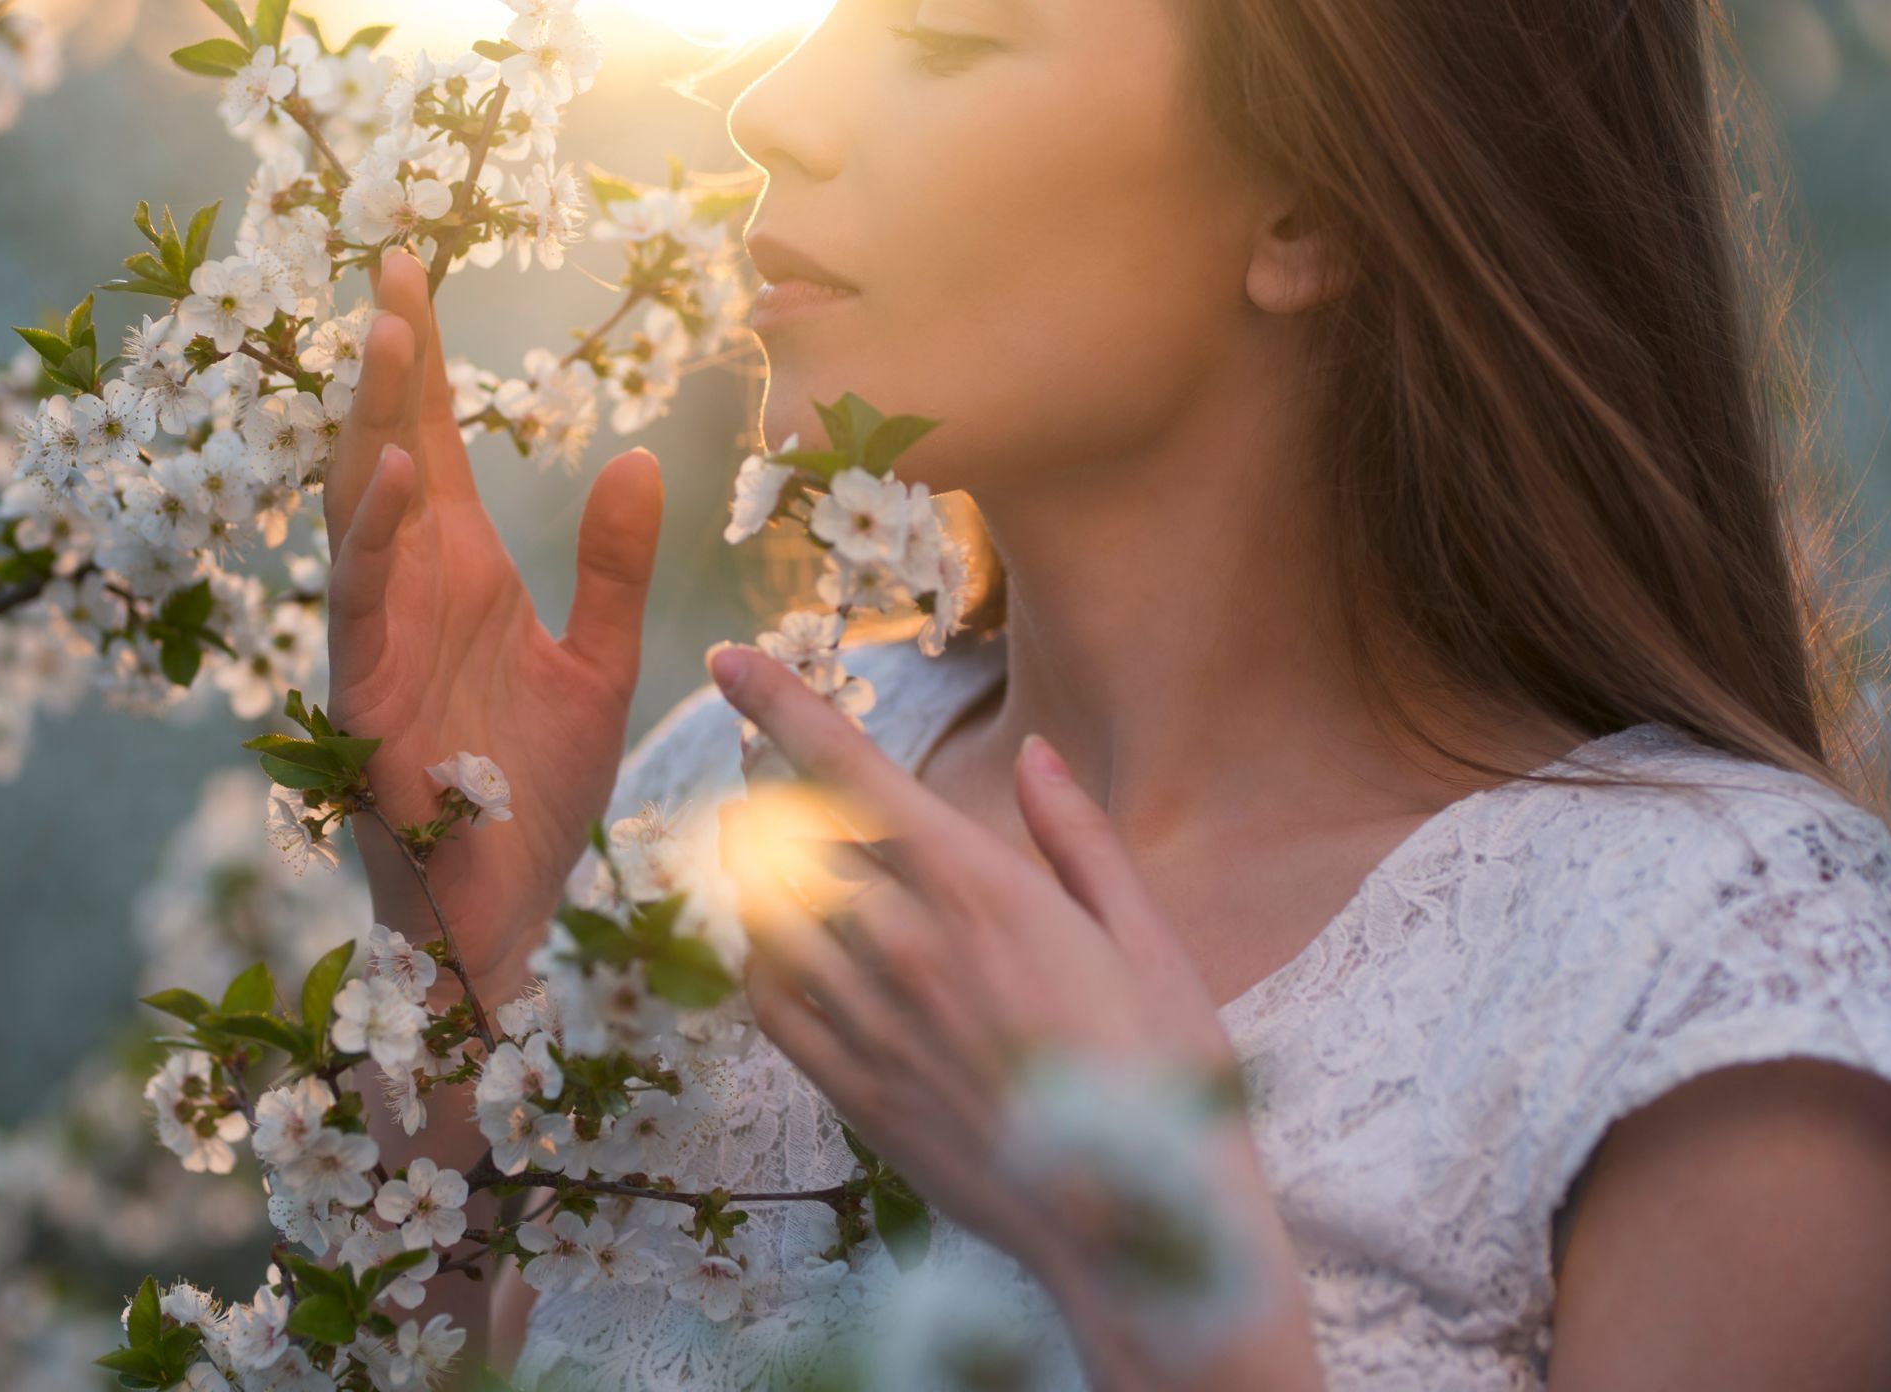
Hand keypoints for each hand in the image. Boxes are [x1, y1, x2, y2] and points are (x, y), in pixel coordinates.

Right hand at [318, 248, 663, 1002]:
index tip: (412, 267)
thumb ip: (613, 567)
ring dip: (374, 423)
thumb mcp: (600, 664)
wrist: (506, 921)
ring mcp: (381, 639)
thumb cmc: (531, 798)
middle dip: (391, 361)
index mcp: (461, 572)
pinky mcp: (368, 699)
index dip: (425, 360)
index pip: (435, 441)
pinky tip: (395, 475)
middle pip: (390, 449)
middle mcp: (412, 590)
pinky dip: (374, 537)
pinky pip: (362, 602)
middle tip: (394, 264)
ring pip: (362, 510)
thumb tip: (634, 455)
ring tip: (394, 335)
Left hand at [709, 645, 1320, 1389]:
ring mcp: (870, 1020)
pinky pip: (770, 1000)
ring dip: (760, 869)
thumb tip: (1035, 754)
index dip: (779, 703)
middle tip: (789, 783)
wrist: (1135, 1231)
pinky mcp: (854, 1090)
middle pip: (788, 830)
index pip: (847, 768)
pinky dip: (763, 957)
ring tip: (775, 853)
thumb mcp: (1145, 937)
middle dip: (777, 793)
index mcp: (976, 885)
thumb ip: (1078, 837)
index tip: (729, 658)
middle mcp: (904, 942)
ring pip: (766, 910)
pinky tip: (785, 948)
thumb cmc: (1161, 1076)